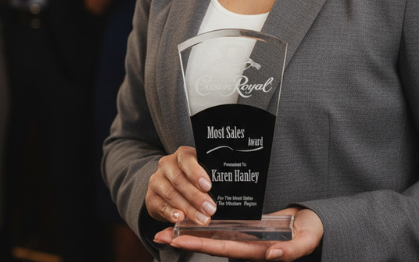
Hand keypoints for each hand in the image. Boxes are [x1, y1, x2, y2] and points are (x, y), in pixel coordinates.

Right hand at [145, 146, 215, 225]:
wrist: (168, 185)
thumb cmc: (192, 179)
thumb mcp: (200, 173)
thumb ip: (209, 178)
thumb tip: (226, 191)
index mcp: (181, 155)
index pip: (187, 159)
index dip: (196, 172)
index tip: (208, 186)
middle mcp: (166, 164)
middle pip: (179, 179)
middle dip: (196, 196)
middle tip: (210, 209)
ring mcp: (157, 180)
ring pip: (171, 194)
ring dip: (188, 208)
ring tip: (202, 219)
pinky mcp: (150, 197)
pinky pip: (160, 206)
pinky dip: (171, 213)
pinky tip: (180, 218)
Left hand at [154, 206, 323, 260]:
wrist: (314, 224)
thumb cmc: (310, 232)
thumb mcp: (305, 241)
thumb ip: (290, 250)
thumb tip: (271, 254)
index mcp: (256, 250)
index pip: (222, 247)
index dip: (199, 244)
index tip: (178, 239)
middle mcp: (245, 244)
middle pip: (210, 243)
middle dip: (185, 239)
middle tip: (159, 235)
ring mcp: (245, 235)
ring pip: (213, 235)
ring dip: (191, 232)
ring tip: (167, 228)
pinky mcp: (247, 225)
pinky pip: (222, 226)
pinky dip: (205, 224)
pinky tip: (192, 218)